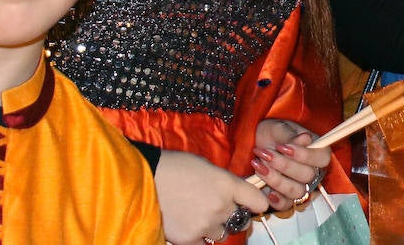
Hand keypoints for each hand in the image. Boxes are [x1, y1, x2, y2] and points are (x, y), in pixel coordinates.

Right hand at [153, 149, 269, 244]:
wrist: (145, 178)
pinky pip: (203, 244)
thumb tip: (235, 195)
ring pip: (221, 234)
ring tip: (197, 214)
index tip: (251, 204)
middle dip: (233, 216)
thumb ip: (225, 184)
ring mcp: (206, 224)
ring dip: (214, 227)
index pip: (258, 201)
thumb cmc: (175, 167)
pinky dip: (198, 237)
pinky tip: (187, 223)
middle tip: (218, 209)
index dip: (256, 203)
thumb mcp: (208, 168)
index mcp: (228, 184)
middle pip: (241, 221)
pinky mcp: (189, 239)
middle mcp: (221, 206)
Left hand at [250, 119, 332, 210]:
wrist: (257, 144)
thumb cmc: (273, 134)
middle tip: (266, 154)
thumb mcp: (280, 128)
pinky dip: (277, 200)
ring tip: (259, 166)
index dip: (305, 155)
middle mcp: (311, 172)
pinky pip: (286, 206)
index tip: (284, 147)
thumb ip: (291, 135)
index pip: (322, 158)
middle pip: (308, 176)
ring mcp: (299, 187)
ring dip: (276, 180)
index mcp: (316, 152)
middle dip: (284, 165)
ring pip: (296, 191)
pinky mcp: (285, 199)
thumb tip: (305, 139)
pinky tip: (267, 191)